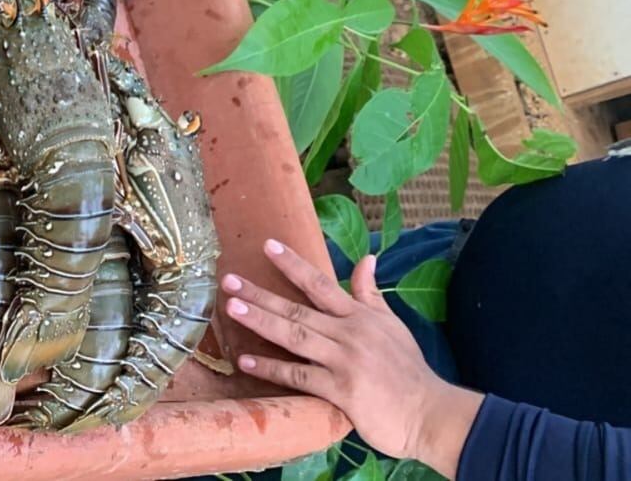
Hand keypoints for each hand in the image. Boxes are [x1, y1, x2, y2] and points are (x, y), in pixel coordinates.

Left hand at [221, 239, 483, 478]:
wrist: (430, 412)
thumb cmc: (408, 370)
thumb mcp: (392, 325)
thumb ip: (371, 294)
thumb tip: (367, 258)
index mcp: (360, 316)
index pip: (321, 284)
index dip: (293, 264)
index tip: (267, 246)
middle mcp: (349, 333)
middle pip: (297, 309)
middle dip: (261, 294)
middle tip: (228, 280)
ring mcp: (344, 361)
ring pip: (295, 336)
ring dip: (261, 321)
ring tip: (232, 308)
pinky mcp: (341, 390)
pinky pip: (299, 376)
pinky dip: (272, 369)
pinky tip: (246, 362)